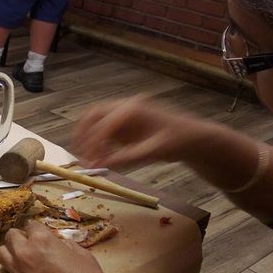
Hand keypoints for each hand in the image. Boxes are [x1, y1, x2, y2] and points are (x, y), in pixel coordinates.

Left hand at [0, 222, 113, 272]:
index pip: (31, 225)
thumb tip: (57, 244)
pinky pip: (8, 271)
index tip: (43, 236)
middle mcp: (24, 253)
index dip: (38, 230)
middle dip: (21, 237)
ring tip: (24, 257)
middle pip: (10, 236)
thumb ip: (65, 245)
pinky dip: (14, 268)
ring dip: (11, 251)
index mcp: (42, 240)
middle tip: (32, 245)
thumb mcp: (83, 255)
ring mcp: (17, 271)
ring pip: (1, 252)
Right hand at [73, 95, 211, 169]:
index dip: (94, 144)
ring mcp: (125, 112)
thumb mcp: (151, 152)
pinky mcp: (125, 121)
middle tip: (79, 155)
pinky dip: (97, 140)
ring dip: (87, 136)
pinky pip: (104, 127)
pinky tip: (99, 155)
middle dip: (83, 134)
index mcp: (133, 109)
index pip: (105, 124)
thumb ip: (124, 158)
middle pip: (94, 114)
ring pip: (96, 119)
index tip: (90, 162)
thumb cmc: (176, 142)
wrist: (192, 138)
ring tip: (85, 156)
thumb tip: (99, 166)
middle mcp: (126, 106)